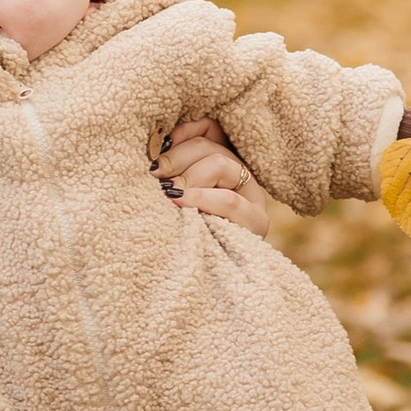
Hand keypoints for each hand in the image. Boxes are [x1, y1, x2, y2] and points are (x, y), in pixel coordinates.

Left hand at [155, 116, 272, 236]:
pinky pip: (227, 199)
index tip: (161, 144)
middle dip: (177, 159)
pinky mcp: (256, 222)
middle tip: (155, 176)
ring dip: (188, 178)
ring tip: (169, 196)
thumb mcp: (173, 192)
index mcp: (223, 163)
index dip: (185, 130)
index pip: (212, 128)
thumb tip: (162, 140)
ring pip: (220, 164)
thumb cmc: (177, 231)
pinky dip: (201, 198)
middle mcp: (243, 177)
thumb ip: (172, 165)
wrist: (198, 281)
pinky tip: (179, 203)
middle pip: (211, 146)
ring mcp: (253, 198)